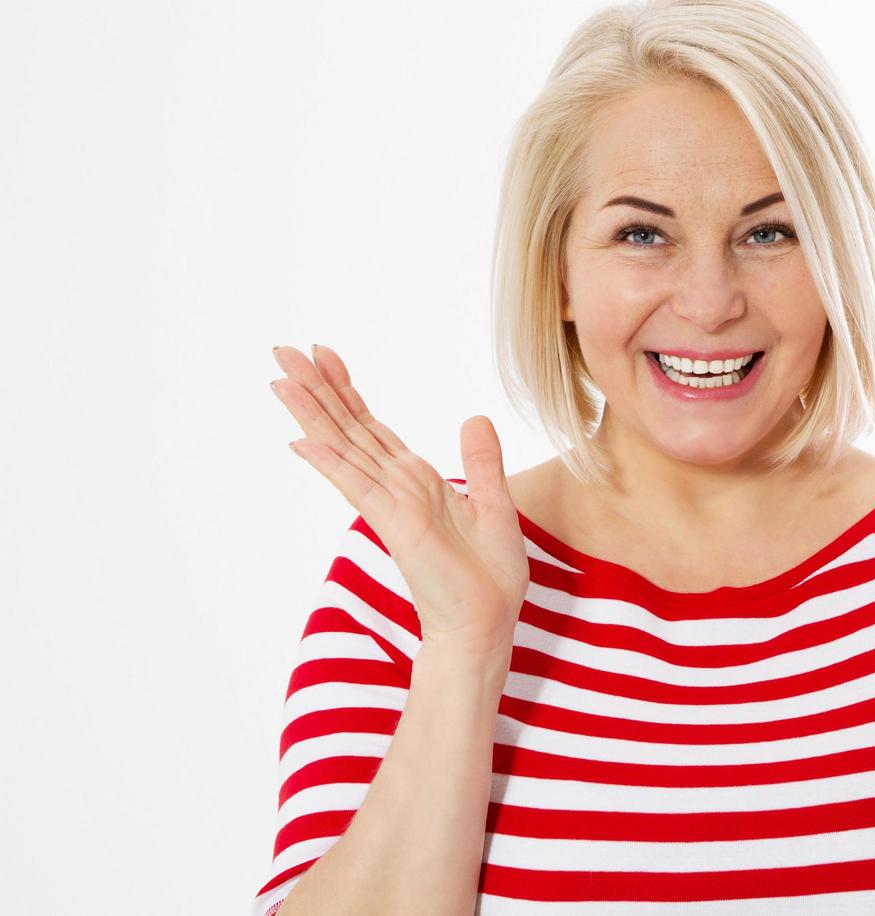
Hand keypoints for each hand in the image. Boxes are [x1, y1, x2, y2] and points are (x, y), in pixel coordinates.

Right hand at [268, 343, 529, 657]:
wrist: (486, 623)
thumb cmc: (489, 576)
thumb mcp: (495, 504)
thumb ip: (482, 461)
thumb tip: (473, 417)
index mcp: (417, 481)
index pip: (373, 428)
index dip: (348, 391)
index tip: (325, 356)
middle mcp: (396, 487)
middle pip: (348, 428)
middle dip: (317, 389)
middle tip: (283, 350)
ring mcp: (390, 505)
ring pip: (344, 448)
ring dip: (312, 413)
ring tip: (279, 378)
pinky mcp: (394, 526)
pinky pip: (358, 487)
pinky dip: (331, 463)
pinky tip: (302, 441)